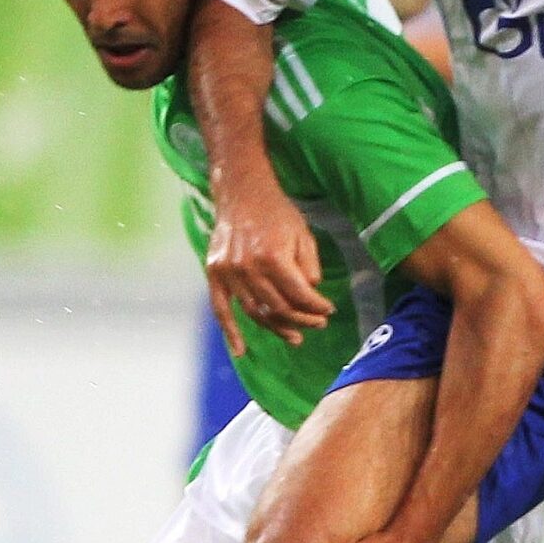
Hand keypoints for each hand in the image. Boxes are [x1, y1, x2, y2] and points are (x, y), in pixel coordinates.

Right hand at [205, 172, 332, 350]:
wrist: (242, 192)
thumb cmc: (277, 211)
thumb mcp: (303, 234)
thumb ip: (309, 266)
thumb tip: (310, 294)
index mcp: (273, 257)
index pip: (299, 295)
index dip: (317, 307)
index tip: (329, 310)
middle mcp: (249, 268)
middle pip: (278, 307)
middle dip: (302, 319)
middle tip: (318, 324)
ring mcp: (229, 272)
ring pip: (255, 312)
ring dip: (276, 328)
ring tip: (295, 337)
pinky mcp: (215, 273)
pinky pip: (221, 308)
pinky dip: (230, 331)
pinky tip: (240, 350)